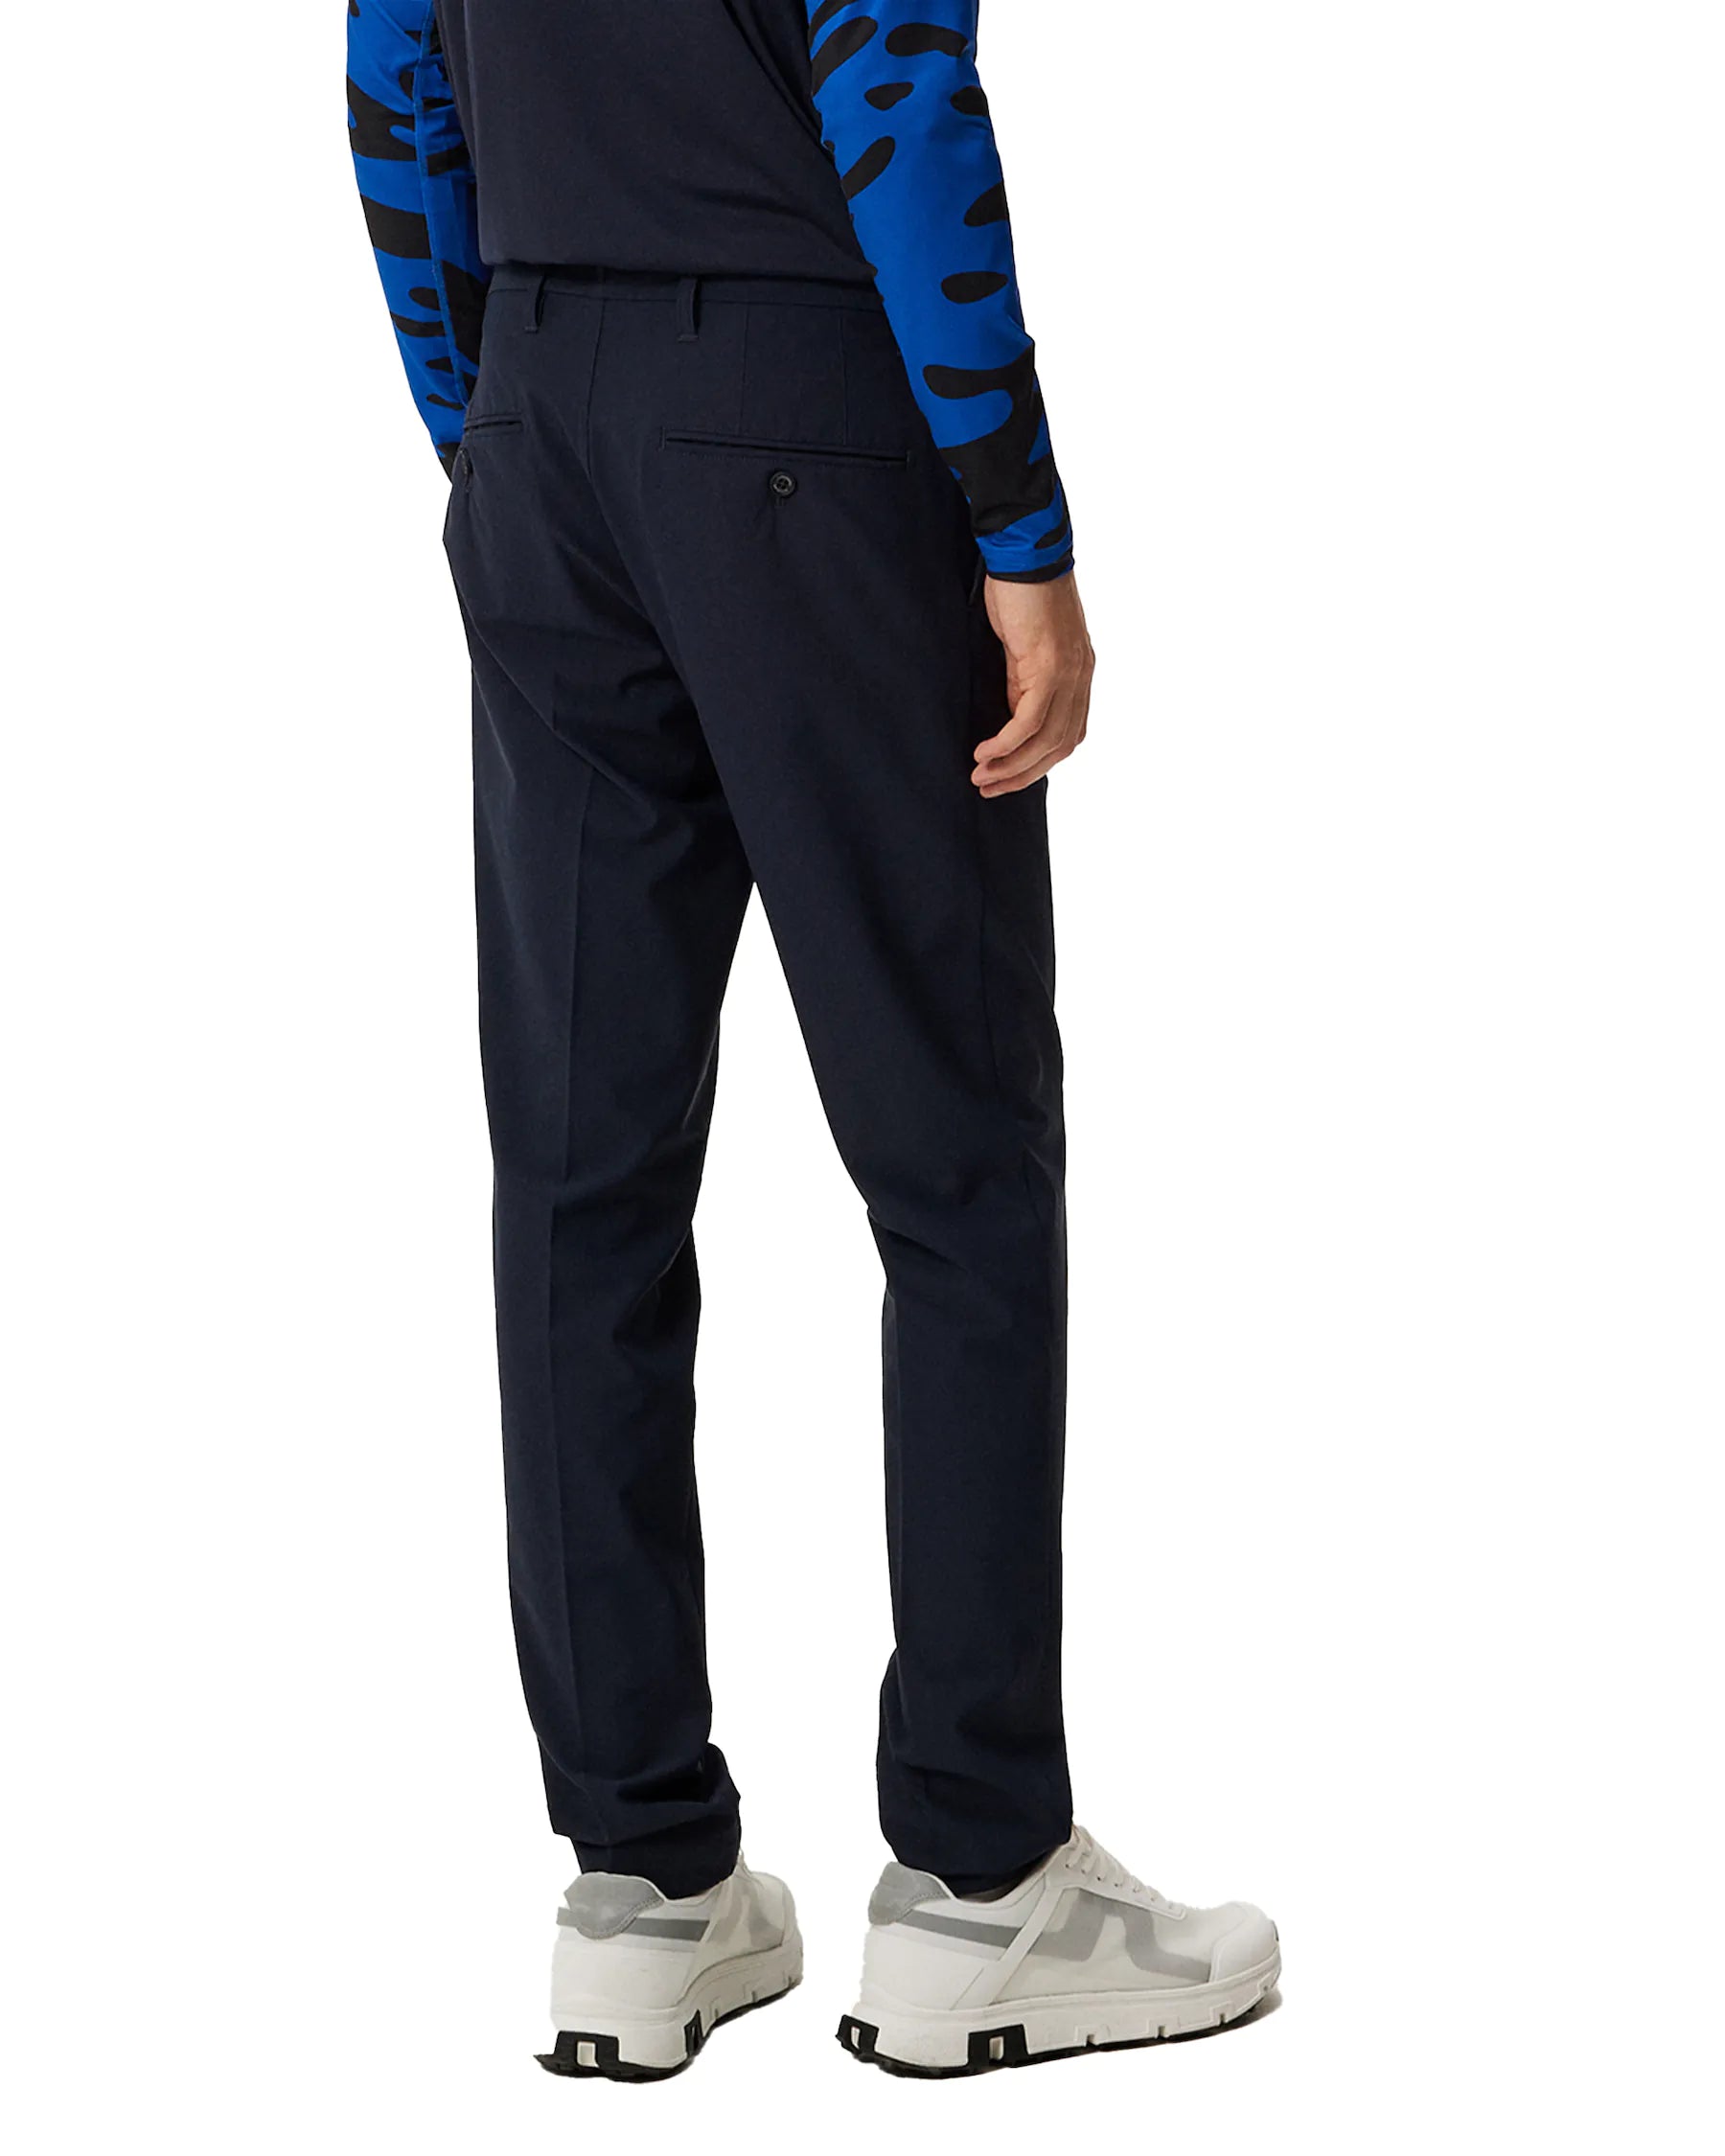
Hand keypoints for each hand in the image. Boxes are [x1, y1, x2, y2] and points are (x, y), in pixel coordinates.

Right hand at [973, 573, 1094, 797]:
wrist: (1025, 552)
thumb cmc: (1019, 592)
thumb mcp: (1023, 647)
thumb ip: (1023, 681)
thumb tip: (1011, 715)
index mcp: (1078, 673)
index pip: (1067, 735)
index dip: (1038, 764)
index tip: (1006, 777)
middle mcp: (1081, 676)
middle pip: (1060, 746)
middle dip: (1023, 775)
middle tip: (989, 788)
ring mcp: (1069, 671)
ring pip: (1046, 739)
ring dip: (1011, 765)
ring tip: (981, 776)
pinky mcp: (1049, 664)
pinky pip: (1030, 719)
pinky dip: (1007, 742)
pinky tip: (985, 752)